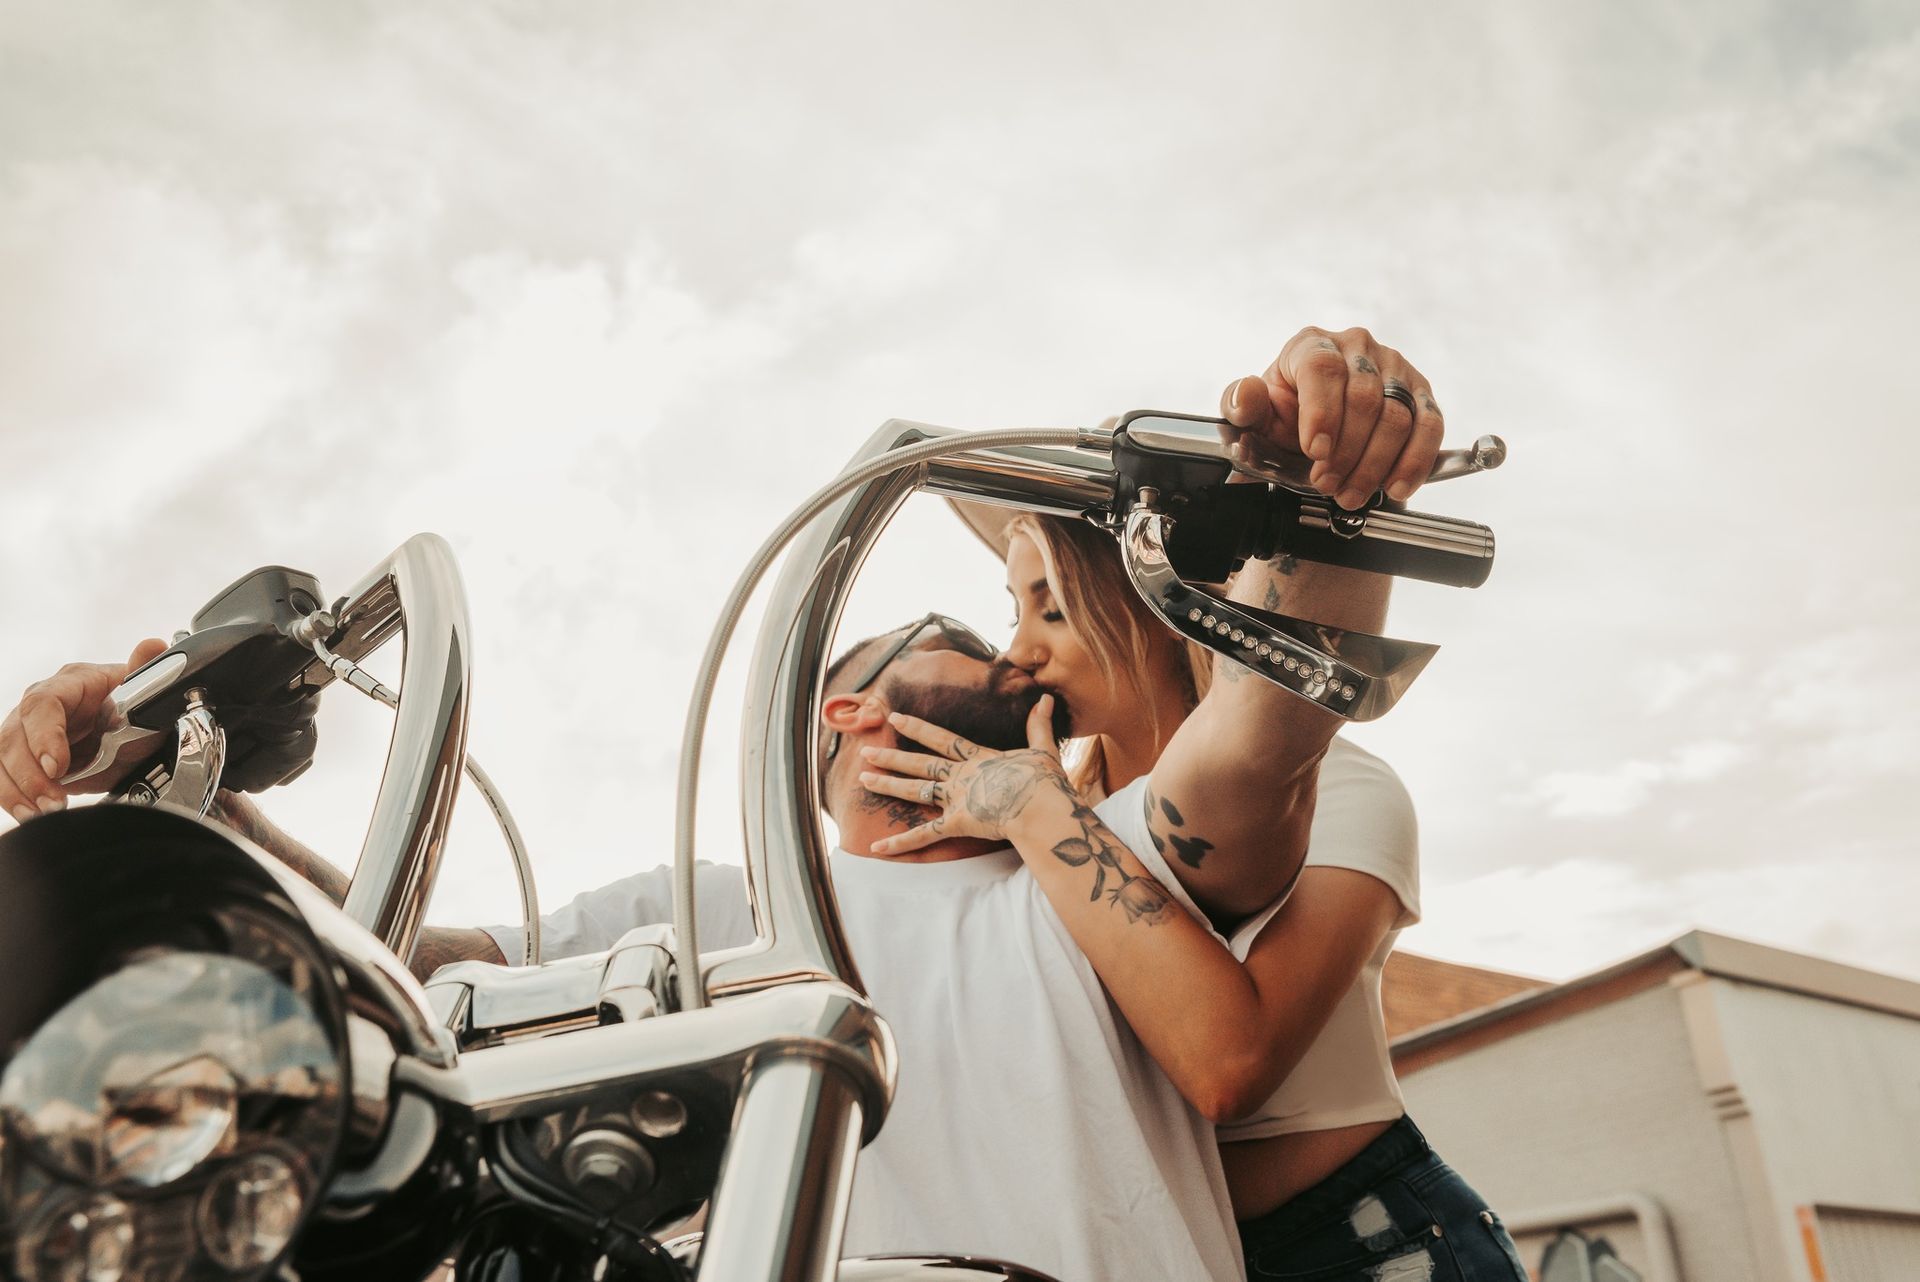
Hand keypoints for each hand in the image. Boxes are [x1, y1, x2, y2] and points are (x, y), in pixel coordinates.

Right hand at [0, 637, 168, 824]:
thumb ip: (145, 671)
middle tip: (55, 800)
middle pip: (13, 736)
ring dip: (18, 790)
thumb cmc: (133, 710)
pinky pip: (1, 775)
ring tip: (44, 811)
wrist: (130, 736)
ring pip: (0, 758)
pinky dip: (12, 798)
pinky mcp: (18, 756)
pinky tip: (30, 813)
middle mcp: (39, 705)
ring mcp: (24, 731)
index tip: (59, 765)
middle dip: (31, 775)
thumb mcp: (144, 694)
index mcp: (69, 684)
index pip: (42, 704)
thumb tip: (153, 645)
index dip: (45, 735)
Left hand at [857, 696, 1075, 854]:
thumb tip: (1048, 699)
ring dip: (888, 785)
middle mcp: (962, 776)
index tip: (895, 718)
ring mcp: (957, 799)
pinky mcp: (957, 823)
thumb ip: (1040, 726)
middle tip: (866, 751)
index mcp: (979, 758)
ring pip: (916, 791)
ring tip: (863, 780)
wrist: (1042, 806)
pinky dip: (900, 842)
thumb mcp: (1043, 750)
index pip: (942, 739)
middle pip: (920, 763)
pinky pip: (924, 835)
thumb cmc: (1045, 782)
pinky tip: (876, 847)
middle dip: (891, 757)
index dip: (917, 728)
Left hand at [1222, 327, 1445, 510]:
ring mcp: (1394, 369)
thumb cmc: (1284, 417)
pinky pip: (1429, 425)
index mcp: (1313, 345)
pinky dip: (1415, 461)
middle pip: (1363, 398)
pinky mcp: (1420, 394)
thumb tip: (1246, 394)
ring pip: (1397, 416)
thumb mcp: (1255, 415)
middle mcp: (1358, 348)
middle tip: (1327, 483)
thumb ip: (1242, 405)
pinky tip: (1396, 486)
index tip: (1315, 451)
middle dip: (1345, 451)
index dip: (1322, 413)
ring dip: (1374, 464)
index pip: (1323, 369)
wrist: (1314, 430)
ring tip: (1351, 493)